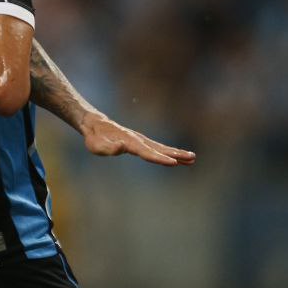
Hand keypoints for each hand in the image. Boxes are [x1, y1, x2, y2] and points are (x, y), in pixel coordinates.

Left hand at [79, 112, 196, 166]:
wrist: (95, 125)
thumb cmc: (95, 138)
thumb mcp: (96, 145)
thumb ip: (108, 148)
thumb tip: (120, 148)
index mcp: (129, 143)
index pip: (147, 152)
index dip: (159, 158)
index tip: (173, 162)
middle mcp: (138, 140)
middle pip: (159, 149)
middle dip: (175, 154)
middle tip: (192, 158)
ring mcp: (141, 140)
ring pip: (161, 148)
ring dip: (176, 153)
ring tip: (192, 158)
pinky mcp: (141, 142)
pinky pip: (157, 148)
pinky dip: (169, 152)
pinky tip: (178, 157)